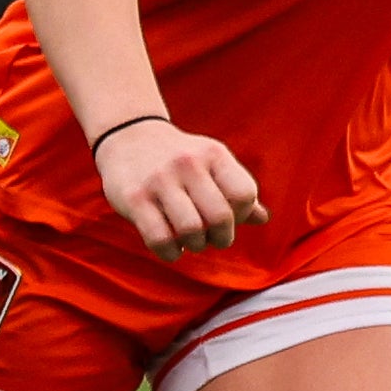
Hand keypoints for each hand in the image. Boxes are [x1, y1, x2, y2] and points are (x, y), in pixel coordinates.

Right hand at [93, 114, 264, 264]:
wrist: (128, 137)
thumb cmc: (179, 159)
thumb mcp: (211, 164)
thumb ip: (236, 190)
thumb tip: (263, 218)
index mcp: (213, 154)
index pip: (244, 194)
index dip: (241, 215)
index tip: (229, 217)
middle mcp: (187, 163)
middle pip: (220, 217)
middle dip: (221, 238)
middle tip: (212, 238)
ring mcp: (159, 180)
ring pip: (191, 231)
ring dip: (196, 246)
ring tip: (190, 240)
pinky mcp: (134, 199)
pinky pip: (161, 240)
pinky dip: (171, 253)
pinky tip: (171, 246)